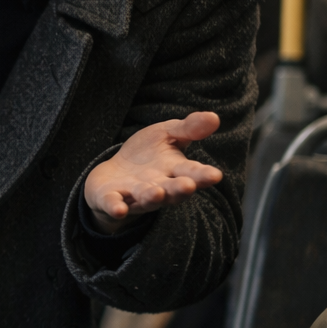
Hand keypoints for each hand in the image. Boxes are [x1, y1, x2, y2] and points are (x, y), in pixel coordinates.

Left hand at [83, 112, 223, 234]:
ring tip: (156, 193)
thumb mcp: (166, 134)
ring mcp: (135, 195)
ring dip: (151, 197)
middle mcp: (159, 187)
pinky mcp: (111, 199)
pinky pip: (114, 204)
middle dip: (180, 189)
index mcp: (175, 171)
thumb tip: (214, 117)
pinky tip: (118, 210)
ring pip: (146, 198)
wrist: (113, 173)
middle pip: (172, 190)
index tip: (215, 175)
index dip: (203, 175)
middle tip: (188, 186)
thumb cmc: (146, 153)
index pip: (192, 173)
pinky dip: (116, 207)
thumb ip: (188, 129)